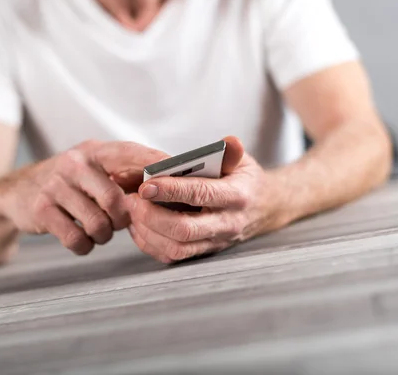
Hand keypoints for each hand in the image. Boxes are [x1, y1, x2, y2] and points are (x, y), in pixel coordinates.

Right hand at [0, 140, 167, 254]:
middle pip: (116, 200)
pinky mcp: (41, 210)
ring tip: (100, 230)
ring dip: (104, 235)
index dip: (155, 166)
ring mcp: (55, 186)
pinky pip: (76, 239)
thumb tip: (170, 186)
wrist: (16, 191)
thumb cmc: (70, 183)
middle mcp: (74, 163)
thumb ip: (124, 172)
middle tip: (120, 222)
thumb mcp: (93, 167)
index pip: (131, 153)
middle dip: (123, 219)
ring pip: (98, 224)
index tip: (176, 179)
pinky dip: (84, 246)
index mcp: (94, 151)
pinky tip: (82, 239)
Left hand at [127, 136, 280, 262]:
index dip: (171, 190)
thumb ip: (232, 152)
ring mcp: (216, 242)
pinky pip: (174, 256)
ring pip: (176, 248)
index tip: (146, 184)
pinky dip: (151, 244)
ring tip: (132, 211)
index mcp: (237, 197)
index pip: (201, 194)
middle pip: (184, 229)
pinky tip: (139, 226)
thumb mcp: (243, 161)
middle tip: (132, 200)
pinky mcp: (205, 251)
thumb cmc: (245, 180)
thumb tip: (229, 141)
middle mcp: (227, 224)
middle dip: (152, 216)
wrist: (266, 208)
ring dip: (148, 232)